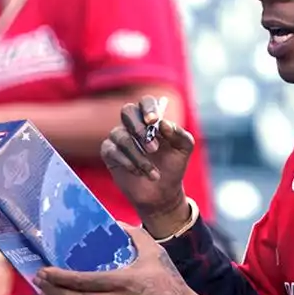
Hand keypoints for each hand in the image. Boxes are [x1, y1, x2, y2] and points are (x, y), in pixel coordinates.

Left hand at [35, 224, 207, 294]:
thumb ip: (134, 235)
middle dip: (51, 290)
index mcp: (123, 282)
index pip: (83, 281)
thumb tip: (115, 222)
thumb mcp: (155, 253)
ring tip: (43, 293)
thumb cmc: (169, 284)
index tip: (45, 270)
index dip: (60, 277)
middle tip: (38, 279)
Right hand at [102, 96, 195, 235]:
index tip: (154, 121)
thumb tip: (163, 124)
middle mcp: (133, 124)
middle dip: (140, 130)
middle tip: (154, 149)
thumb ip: (179, 134)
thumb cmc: (172, 166)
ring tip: (152, 173)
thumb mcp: (183, 149)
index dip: (148, 108)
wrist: (162, 193)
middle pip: (127, 111)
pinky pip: (112, 151)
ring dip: (139, 157)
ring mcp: (119, 137)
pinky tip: (139, 173)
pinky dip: (128, 163)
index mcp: (152, 119)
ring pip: (122, 137)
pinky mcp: (109, 152)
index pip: (145, 101)